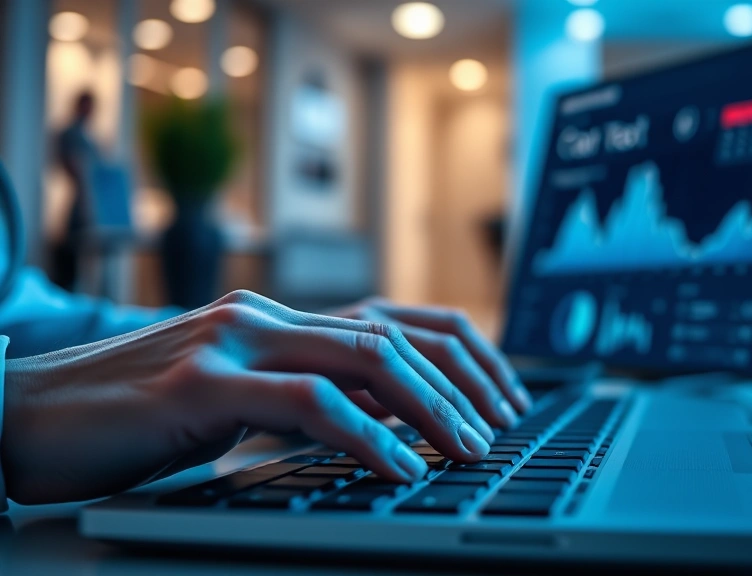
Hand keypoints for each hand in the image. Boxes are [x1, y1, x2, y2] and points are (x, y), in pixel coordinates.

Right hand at [1, 291, 510, 504]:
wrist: (24, 412)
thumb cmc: (133, 416)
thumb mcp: (237, 401)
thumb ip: (301, 398)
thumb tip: (385, 424)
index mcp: (277, 318)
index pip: (395, 320)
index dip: (461, 354)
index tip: (502, 397)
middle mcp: (264, 315)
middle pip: (394, 338)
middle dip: (463, 385)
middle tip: (500, 431)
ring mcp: (233, 341)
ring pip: (365, 361)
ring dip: (430, 410)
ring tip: (468, 450)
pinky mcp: (200, 382)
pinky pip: (308, 402)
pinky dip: (366, 436)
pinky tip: (397, 468)